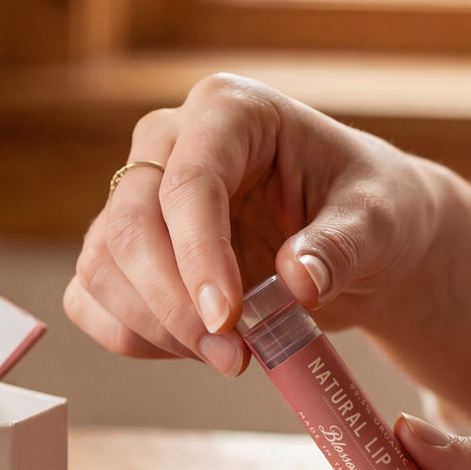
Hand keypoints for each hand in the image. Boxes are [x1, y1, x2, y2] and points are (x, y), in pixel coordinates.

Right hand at [63, 73, 446, 376]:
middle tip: (233, 358)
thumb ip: (341, 246)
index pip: (188, 182)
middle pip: (127, 227)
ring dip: (155, 329)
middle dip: (173, 306)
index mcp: (230, 111)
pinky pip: (92, 301)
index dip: (198, 257)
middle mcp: (168, 144)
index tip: (227, 321)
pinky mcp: (124, 252)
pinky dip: (133, 338)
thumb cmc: (369, 212)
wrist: (359, 242)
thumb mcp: (378, 222)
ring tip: (228, 357)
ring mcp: (138, 198)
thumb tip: (298, 280)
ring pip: (101, 268)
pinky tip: (192, 350)